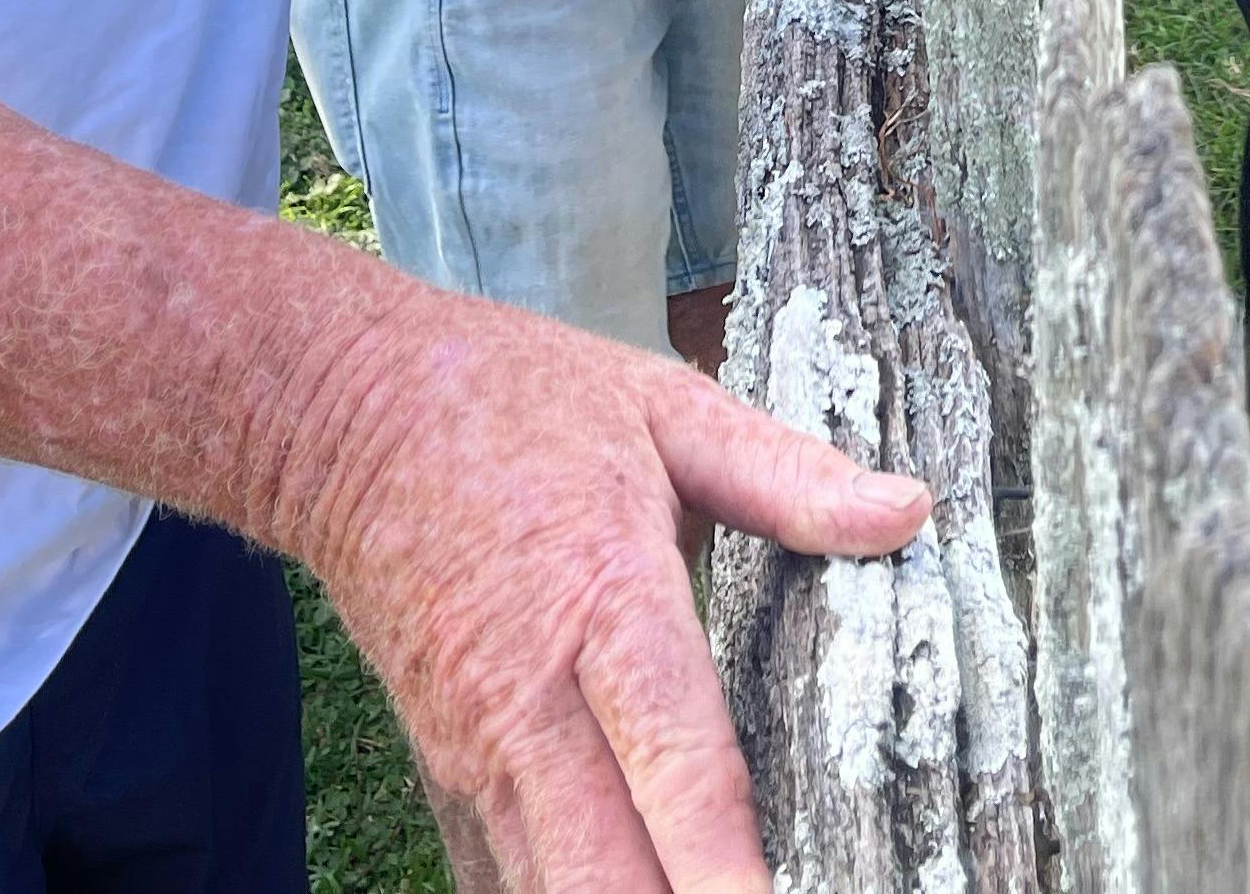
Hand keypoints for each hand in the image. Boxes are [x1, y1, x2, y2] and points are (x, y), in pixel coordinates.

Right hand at [271, 277, 929, 890]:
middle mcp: (533, 701)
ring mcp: (479, 749)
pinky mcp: (449, 773)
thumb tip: (908, 513)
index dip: (732, 873)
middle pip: (607, 877)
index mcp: (606, 600)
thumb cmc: (515, 403)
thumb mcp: (663, 406)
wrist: (341, 413)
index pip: (679, 768)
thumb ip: (788, 476)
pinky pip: (515, 876)